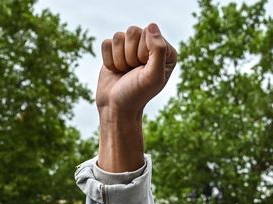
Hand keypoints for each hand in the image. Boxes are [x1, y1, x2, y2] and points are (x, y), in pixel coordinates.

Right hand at [97, 24, 176, 171]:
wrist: (117, 108)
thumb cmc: (137, 94)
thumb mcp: (153, 76)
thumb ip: (158, 50)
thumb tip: (151, 25)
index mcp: (165, 51)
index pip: (149, 33)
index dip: (142, 52)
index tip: (143, 69)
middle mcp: (150, 46)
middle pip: (132, 31)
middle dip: (130, 55)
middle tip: (133, 72)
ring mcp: (131, 47)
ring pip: (118, 36)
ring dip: (119, 58)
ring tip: (125, 72)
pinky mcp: (115, 51)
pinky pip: (107, 43)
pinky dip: (109, 59)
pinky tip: (116, 71)